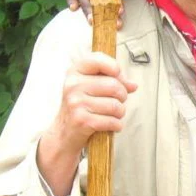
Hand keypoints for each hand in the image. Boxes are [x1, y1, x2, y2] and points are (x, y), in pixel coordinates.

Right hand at [37, 51, 137, 195]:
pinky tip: (109, 128)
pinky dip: (116, 126)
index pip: (97, 58)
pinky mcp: (81, 121)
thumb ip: (112, 82)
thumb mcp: (90, 90)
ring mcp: (75, 102)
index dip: (113, 67)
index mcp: (74, 71)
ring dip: (119, 114)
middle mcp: (72, 84)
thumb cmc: (81, 109)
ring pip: (117, 104)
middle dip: (121, 97)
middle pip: (115, 85)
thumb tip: (134, 85)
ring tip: (109, 117)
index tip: (118, 74)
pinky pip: (113, 121)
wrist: (61, 137)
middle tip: (115, 104)